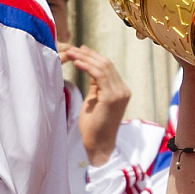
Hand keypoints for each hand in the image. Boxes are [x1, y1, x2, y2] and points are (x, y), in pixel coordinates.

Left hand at [60, 43, 130, 166]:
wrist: (99, 144)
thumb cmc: (94, 126)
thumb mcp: (95, 101)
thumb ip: (96, 86)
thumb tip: (91, 69)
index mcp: (121, 90)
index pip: (108, 67)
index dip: (94, 57)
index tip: (80, 50)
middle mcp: (123, 90)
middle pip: (107, 64)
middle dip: (88, 54)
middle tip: (72, 48)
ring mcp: (119, 93)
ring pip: (104, 67)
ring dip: (86, 58)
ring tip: (71, 53)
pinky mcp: (112, 97)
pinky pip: (100, 76)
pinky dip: (87, 67)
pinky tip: (77, 63)